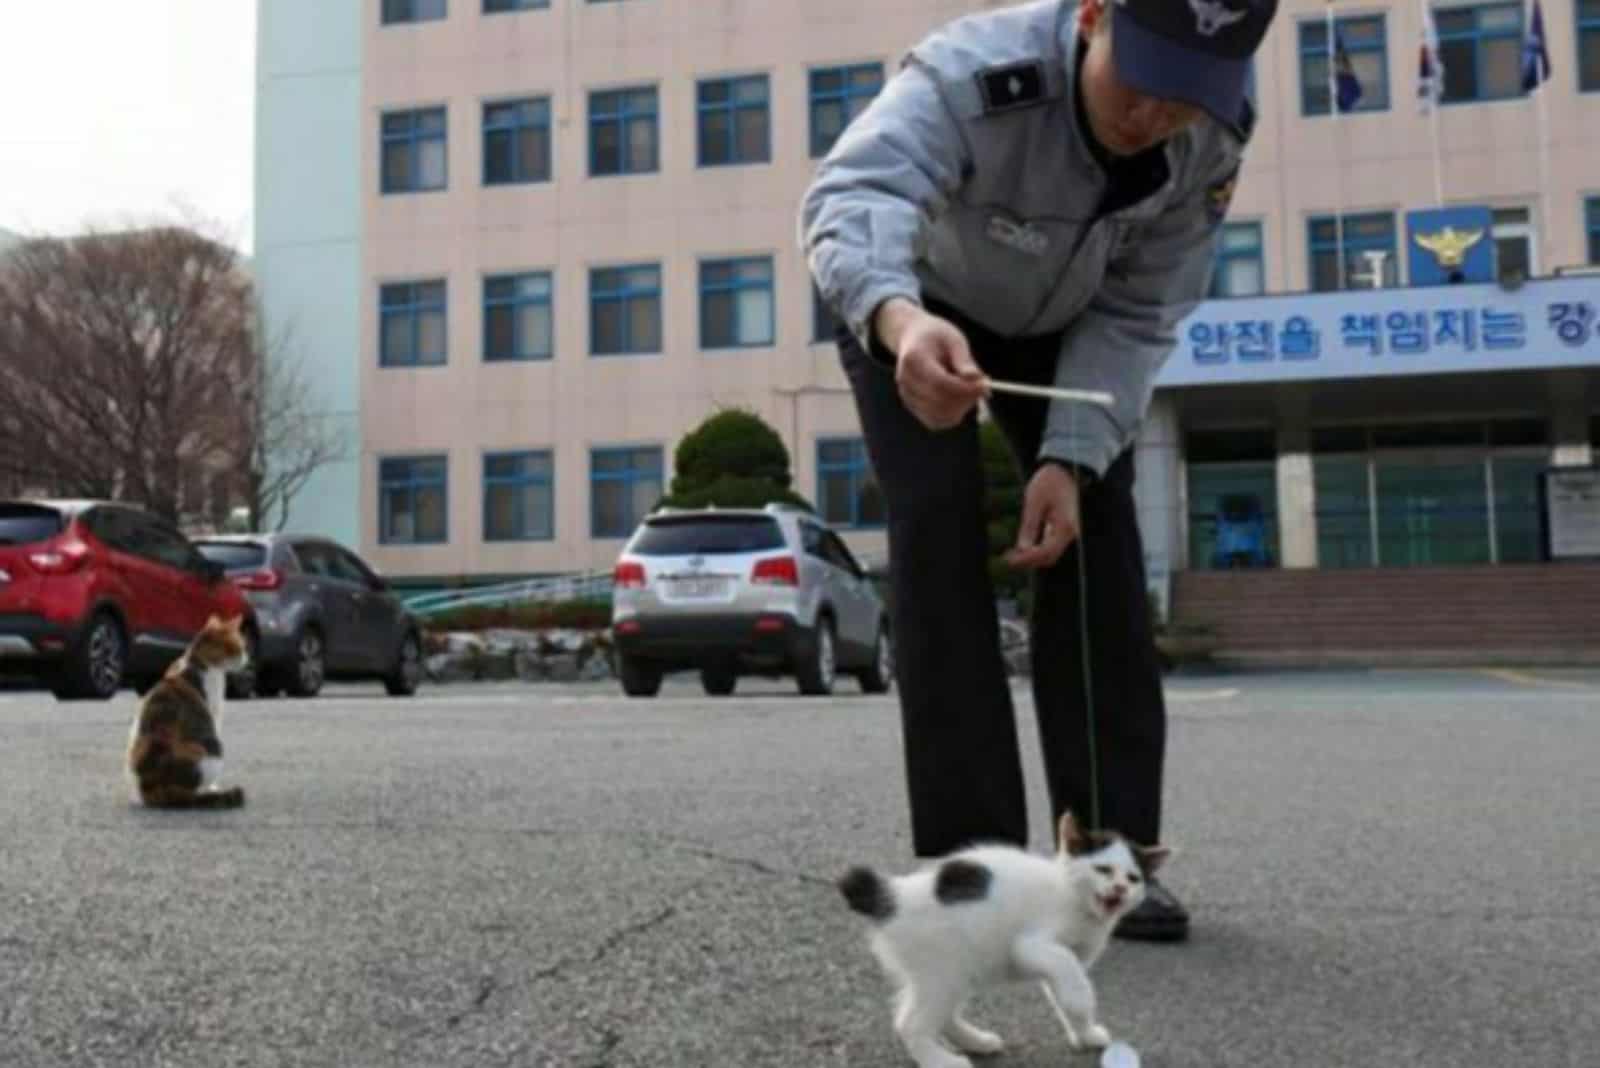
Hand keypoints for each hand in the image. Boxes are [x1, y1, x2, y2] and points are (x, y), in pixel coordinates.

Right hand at [873, 298, 985, 430]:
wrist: (912, 337)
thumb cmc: (935, 335)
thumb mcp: (953, 339)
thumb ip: (964, 360)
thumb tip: (976, 379)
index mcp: (914, 359)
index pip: (940, 383)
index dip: (965, 388)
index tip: (985, 385)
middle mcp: (905, 380)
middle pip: (939, 402)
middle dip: (966, 399)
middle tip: (983, 387)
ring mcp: (906, 395)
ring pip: (938, 416)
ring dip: (961, 409)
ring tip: (970, 390)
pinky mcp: (911, 405)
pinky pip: (935, 421)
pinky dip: (952, 415)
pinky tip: (960, 399)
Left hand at [1005, 462, 1081, 569]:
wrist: (1064, 470)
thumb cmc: (1050, 482)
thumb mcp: (1035, 500)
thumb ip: (1029, 525)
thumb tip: (1022, 548)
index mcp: (1065, 525)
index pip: (1046, 551)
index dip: (1028, 558)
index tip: (1010, 560)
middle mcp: (1070, 532)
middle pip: (1049, 557)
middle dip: (1028, 561)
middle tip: (1007, 560)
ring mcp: (1067, 532)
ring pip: (1050, 554)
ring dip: (1031, 558)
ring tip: (1011, 556)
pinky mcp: (1062, 530)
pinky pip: (1050, 546)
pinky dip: (1036, 550)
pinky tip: (1021, 549)